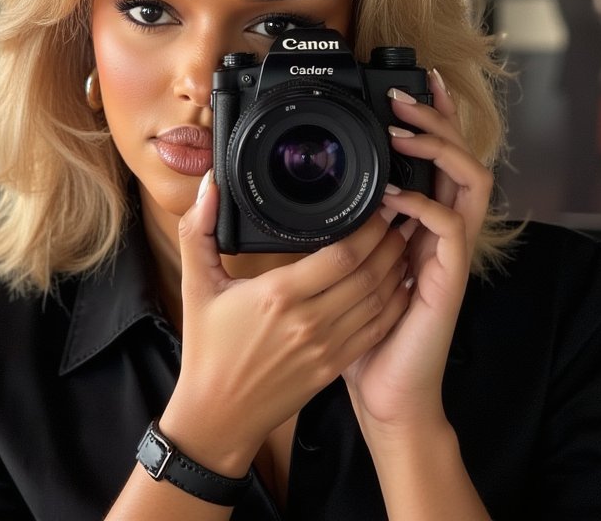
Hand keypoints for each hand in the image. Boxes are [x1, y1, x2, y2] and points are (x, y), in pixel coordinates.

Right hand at [160, 175, 412, 475]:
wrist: (217, 415)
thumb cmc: (207, 349)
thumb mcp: (195, 284)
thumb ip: (198, 230)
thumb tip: (209, 186)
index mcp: (279, 295)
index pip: (341, 255)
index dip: (368, 228)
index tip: (377, 206)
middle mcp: (309, 321)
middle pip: (368, 273)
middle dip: (389, 241)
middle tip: (400, 215)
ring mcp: (326, 347)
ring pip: (378, 300)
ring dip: (396, 268)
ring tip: (404, 241)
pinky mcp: (334, 366)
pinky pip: (375, 329)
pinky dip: (393, 304)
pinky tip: (400, 283)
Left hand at [342, 70, 492, 436]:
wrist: (382, 391)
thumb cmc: (358, 330)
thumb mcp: (340, 266)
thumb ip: (338, 226)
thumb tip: (308, 192)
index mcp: (420, 222)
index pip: (439, 156)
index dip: (434, 118)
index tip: (413, 83)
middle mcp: (442, 230)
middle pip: (463, 156)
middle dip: (438, 119)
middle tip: (404, 95)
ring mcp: (450, 252)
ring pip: (471, 180)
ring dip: (438, 149)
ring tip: (401, 133)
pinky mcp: (449, 278)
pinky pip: (451, 227)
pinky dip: (424, 203)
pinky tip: (394, 196)